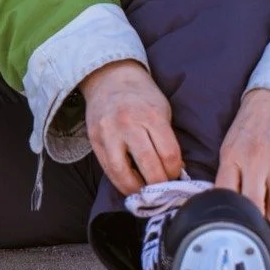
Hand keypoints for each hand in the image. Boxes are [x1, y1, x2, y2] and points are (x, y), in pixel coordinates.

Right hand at [81, 59, 183, 195]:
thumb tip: (174, 171)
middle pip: (149, 166)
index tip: (176, 176)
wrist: (110, 78)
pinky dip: (120, 182)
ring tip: (145, 192)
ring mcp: (108, 132)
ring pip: (123, 173)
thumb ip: (167, 139)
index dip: (175, 172)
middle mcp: (128, 124)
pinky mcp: (94, 139)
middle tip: (163, 189)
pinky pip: (107, 169)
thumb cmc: (142, 96)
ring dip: (137, 189)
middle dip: (159, 184)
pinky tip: (129, 185)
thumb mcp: (162, 111)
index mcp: (151, 116)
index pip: (169, 155)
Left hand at [216, 88, 269, 224]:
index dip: (230, 213)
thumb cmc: (249, 128)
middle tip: (255, 226)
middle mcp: (256, 158)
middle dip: (255, 221)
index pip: (227, 193)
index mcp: (233, 155)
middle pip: (255, 203)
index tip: (232, 222)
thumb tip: (224, 205)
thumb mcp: (229, 146)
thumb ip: (228, 174)